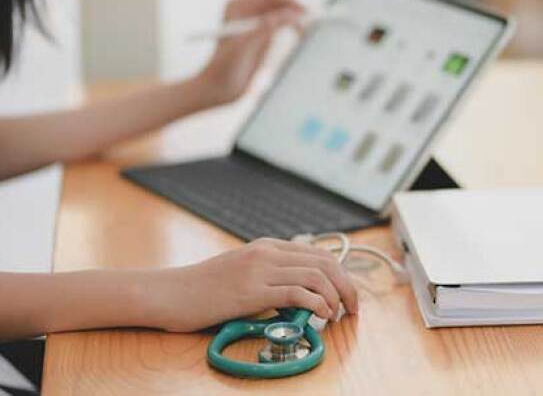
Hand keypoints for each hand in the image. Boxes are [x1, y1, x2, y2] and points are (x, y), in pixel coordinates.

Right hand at [149, 238, 358, 332]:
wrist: (171, 293)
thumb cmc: (205, 289)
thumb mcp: (243, 273)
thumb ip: (271, 277)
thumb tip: (301, 296)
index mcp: (269, 246)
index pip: (320, 254)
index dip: (342, 274)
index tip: (347, 295)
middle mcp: (268, 252)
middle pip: (325, 262)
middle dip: (346, 285)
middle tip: (352, 308)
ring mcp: (259, 269)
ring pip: (316, 275)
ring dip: (335, 296)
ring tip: (338, 315)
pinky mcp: (251, 291)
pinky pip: (296, 293)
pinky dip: (316, 304)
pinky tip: (319, 315)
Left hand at [195, 0, 304, 106]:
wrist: (218, 90)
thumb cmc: (224, 67)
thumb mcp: (247, 44)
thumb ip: (268, 27)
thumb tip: (292, 14)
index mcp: (238, 6)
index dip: (290, 1)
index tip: (305, 13)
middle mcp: (247, 11)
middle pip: (280, 1)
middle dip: (296, 8)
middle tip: (313, 20)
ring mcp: (256, 23)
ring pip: (284, 12)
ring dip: (297, 18)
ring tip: (307, 29)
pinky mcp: (263, 36)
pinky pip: (283, 24)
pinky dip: (294, 27)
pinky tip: (301, 34)